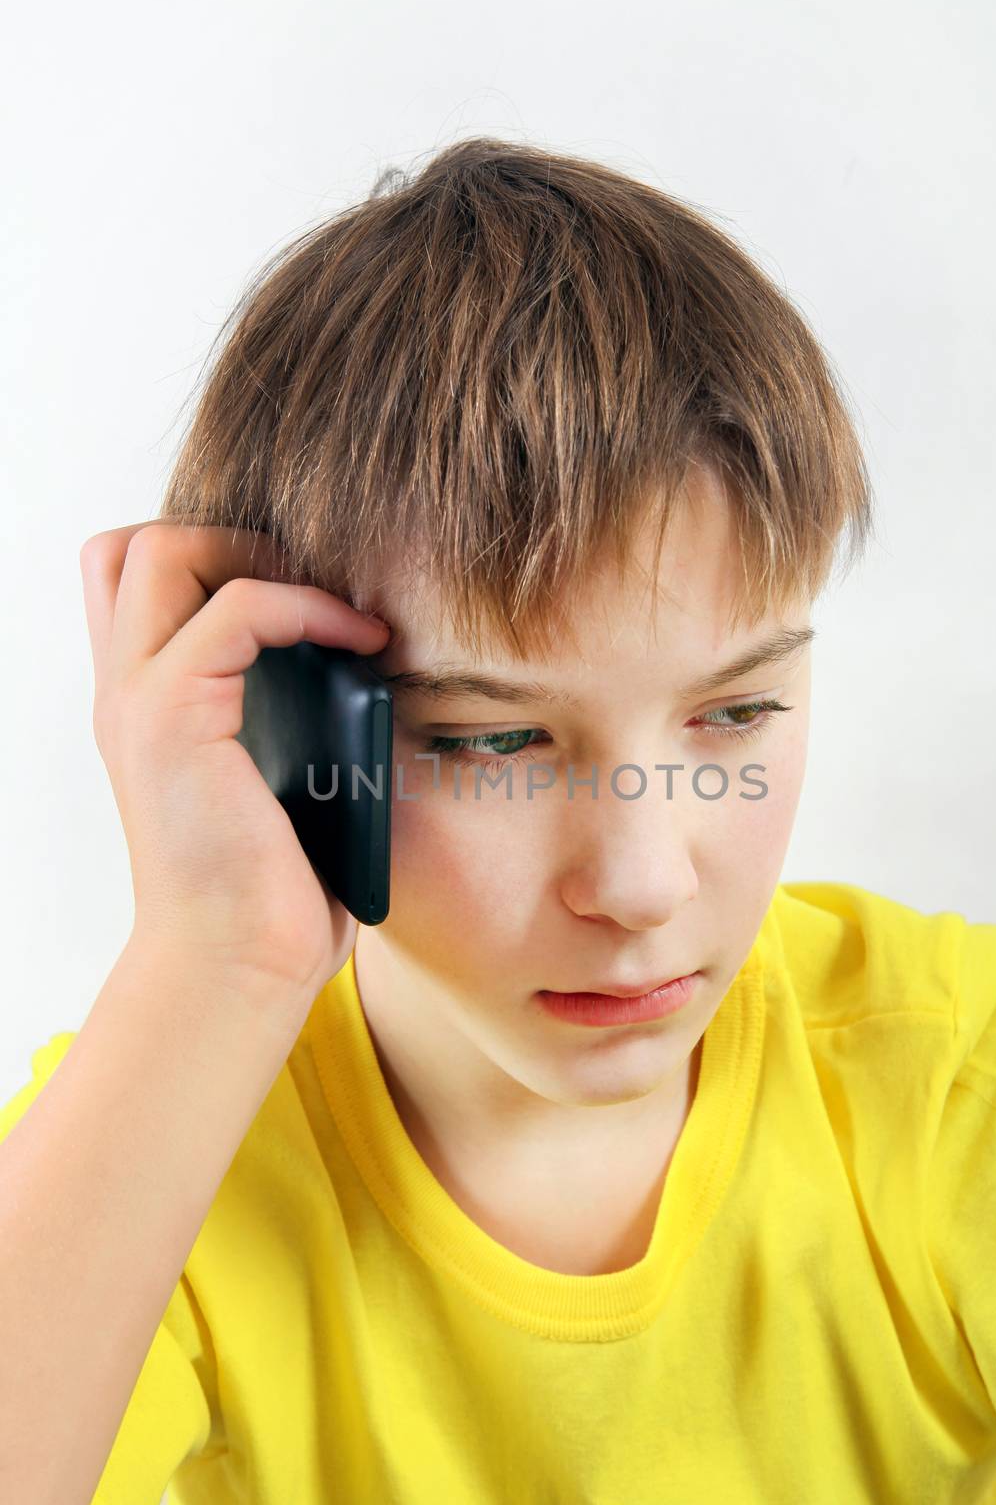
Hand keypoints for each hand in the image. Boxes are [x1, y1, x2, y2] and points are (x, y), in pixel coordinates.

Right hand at [80, 519, 390, 1002]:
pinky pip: (238, 608)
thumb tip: (358, 658)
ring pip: (162, 551)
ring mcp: (138, 701)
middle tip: (307, 591)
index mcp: (144, 705)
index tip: (304, 596)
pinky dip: (308, 607)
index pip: (135, 577)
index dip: (213, 555)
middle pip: (135, 545)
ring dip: (259, 558)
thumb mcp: (276, 776)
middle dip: (229, 538)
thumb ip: (281, 710)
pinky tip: (360, 641)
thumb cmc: (269, 887)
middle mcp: (125, 694)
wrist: (239, 966)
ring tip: (329, 610)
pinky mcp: (173, 719)